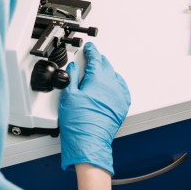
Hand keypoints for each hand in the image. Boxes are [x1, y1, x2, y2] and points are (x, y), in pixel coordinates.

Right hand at [59, 42, 130, 175]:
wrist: (89, 142)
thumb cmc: (78, 122)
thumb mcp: (68, 95)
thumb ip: (71, 77)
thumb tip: (73, 67)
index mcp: (98, 79)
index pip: (95, 58)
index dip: (91, 51)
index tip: (89, 47)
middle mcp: (112, 85)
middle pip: (106, 66)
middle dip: (98, 60)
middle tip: (92, 58)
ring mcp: (119, 95)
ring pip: (114, 76)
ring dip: (107, 71)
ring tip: (99, 72)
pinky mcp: (122, 105)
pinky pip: (121, 88)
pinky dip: (115, 83)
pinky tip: (111, 84)